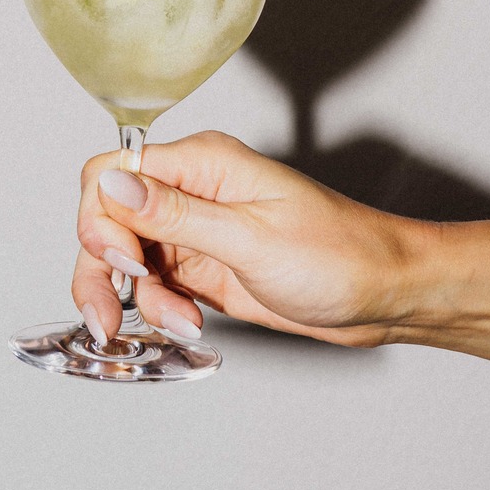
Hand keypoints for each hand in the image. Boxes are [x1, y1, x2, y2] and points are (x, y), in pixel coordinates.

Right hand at [72, 130, 489, 370]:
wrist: (387, 294)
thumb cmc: (341, 255)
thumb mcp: (251, 238)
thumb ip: (175, 216)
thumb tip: (113, 186)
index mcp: (201, 163)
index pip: (113, 172)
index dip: (102, 217)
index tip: (122, 261)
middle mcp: (192, 191)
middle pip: (109, 219)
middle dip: (103, 269)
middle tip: (112, 313)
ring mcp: (196, 231)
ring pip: (126, 259)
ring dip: (137, 298)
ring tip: (178, 324)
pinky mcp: (204, 268)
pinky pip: (155, 286)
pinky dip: (159, 310)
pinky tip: (188, 326)